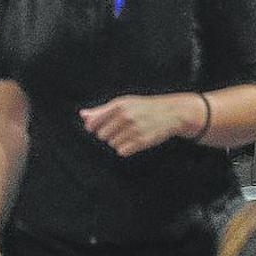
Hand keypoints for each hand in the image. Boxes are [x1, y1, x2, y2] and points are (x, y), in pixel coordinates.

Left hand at [80, 93, 195, 156]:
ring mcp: (134, 129)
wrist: (172, 113)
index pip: (93, 124)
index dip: (94, 129)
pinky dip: (126, 149)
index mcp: (119, 105)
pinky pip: (122, 151)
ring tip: (131, 134)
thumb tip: (83, 115)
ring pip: (112, 144)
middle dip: (109, 135)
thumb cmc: (144, 108)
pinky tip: (135, 141)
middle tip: (122, 129)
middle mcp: (125, 116)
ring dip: (119, 142)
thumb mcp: (124, 104)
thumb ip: (102, 110)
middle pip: (102, 136)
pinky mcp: (142, 141)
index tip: (102, 128)